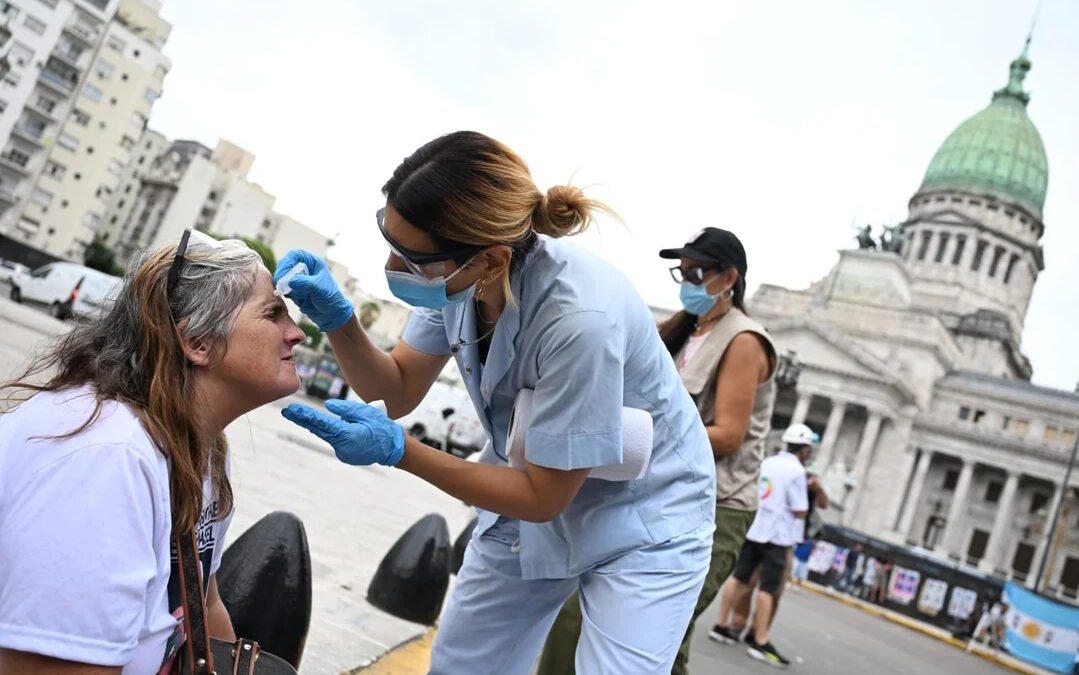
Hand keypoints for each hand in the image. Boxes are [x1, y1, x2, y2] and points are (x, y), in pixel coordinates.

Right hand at [275, 249, 353, 332]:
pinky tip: (295, 299)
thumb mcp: (320, 289)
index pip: (295, 255)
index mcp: (313, 262)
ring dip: (284, 286)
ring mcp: (299, 280)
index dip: (287, 262)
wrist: (333, 315)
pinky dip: (286, 293)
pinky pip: (284, 289)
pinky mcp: (295, 290)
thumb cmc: (331, 298)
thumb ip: (305, 283)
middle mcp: (305, 269)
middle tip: (280, 285)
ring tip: (293, 294)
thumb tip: (290, 281)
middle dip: (282, 275)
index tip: (282, 274)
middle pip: (285, 265)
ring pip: (283, 278)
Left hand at [282, 400, 404, 466]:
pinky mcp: (346, 455)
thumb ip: (346, 410)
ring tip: (328, 417)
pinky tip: (343, 428)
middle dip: (304, 421)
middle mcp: (342, 447)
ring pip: (329, 435)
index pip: (321, 424)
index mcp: (347, 435)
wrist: (394, 449)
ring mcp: (343, 453)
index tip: (291, 410)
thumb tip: (328, 407)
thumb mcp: (367, 413)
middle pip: (319, 431)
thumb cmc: (383, 428)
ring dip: (323, 426)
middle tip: (288, 412)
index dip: (305, 416)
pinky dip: (335, 432)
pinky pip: (336, 440)